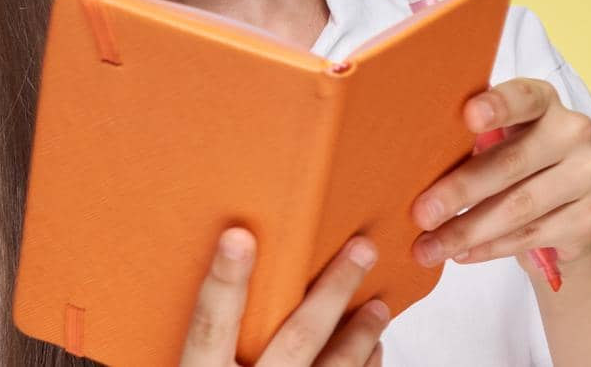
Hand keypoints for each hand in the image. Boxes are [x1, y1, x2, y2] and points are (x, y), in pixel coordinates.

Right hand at [180, 226, 389, 366]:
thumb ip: (211, 354)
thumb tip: (227, 281)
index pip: (210, 327)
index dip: (225, 282)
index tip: (239, 236)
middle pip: (295, 341)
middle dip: (333, 292)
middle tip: (362, 249)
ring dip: (363, 335)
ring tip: (380, 305)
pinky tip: (375, 352)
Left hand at [408, 77, 590, 278]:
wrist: (563, 211)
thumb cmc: (513, 164)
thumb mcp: (495, 143)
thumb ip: (469, 142)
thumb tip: (411, 167)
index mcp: (544, 101)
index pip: (524, 97)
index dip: (498, 106)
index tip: (468, 116)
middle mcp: (573, 132)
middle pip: (513, 162)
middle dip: (461, 190)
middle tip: (421, 214)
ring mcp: (589, 175)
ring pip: (520, 206)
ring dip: (468, 230)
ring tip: (429, 248)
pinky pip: (532, 235)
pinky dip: (490, 248)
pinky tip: (462, 254)